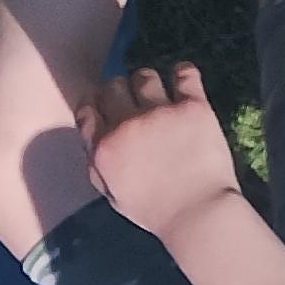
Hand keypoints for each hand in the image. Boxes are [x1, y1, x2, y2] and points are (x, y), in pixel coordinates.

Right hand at [77, 63, 244, 247]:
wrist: (198, 212)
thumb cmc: (154, 211)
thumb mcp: (114, 195)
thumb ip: (99, 166)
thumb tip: (95, 141)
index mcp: (105, 148)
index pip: (87, 108)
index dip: (94, 105)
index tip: (103, 108)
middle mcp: (128, 124)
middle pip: (113, 86)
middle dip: (118, 92)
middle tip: (130, 104)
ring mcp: (161, 111)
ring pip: (144, 75)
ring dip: (146, 82)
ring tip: (156, 96)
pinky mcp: (193, 105)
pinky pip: (184, 73)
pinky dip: (181, 73)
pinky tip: (181, 81)